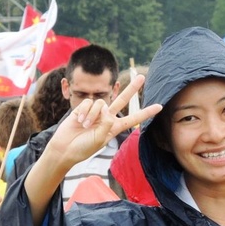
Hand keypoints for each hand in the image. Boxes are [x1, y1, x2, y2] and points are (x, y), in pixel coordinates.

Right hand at [45, 74, 161, 169]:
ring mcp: (96, 112)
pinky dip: (84, 111)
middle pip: (122, 100)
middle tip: (142, 77)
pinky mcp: (83, 108)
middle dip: (132, 88)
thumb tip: (108, 109)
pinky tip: (79, 121)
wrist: (65, 148)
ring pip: (100, 103)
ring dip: (92, 114)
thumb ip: (107, 124)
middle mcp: (107, 118)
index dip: (146, 113)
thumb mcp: (99, 139)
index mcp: (114, 127)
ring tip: (84, 125)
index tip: (159, 106)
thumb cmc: (83, 148)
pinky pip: (88, 103)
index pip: (133, 119)